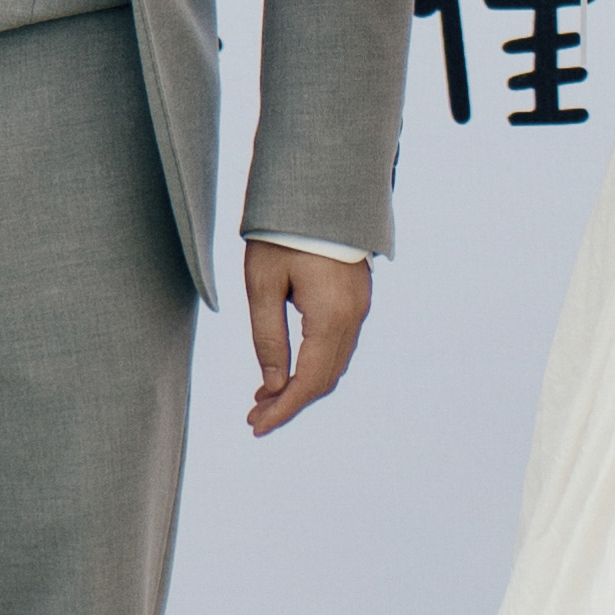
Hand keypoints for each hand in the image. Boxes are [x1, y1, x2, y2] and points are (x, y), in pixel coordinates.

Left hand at [244, 242, 371, 436]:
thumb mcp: (262, 284)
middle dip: (290, 402)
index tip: (255, 427)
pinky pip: (338, 344)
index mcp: (330, 318)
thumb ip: (268, 339)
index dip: (283, 410)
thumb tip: (274, 386)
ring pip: (333, 363)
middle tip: (254, 415)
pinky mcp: (357, 296)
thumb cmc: (282, 233)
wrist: (320, 187)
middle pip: (325, 379)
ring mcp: (360, 307)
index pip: (309, 383)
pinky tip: (289, 365)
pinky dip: (314, 363)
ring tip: (264, 395)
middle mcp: (353, 318)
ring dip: (302, 384)